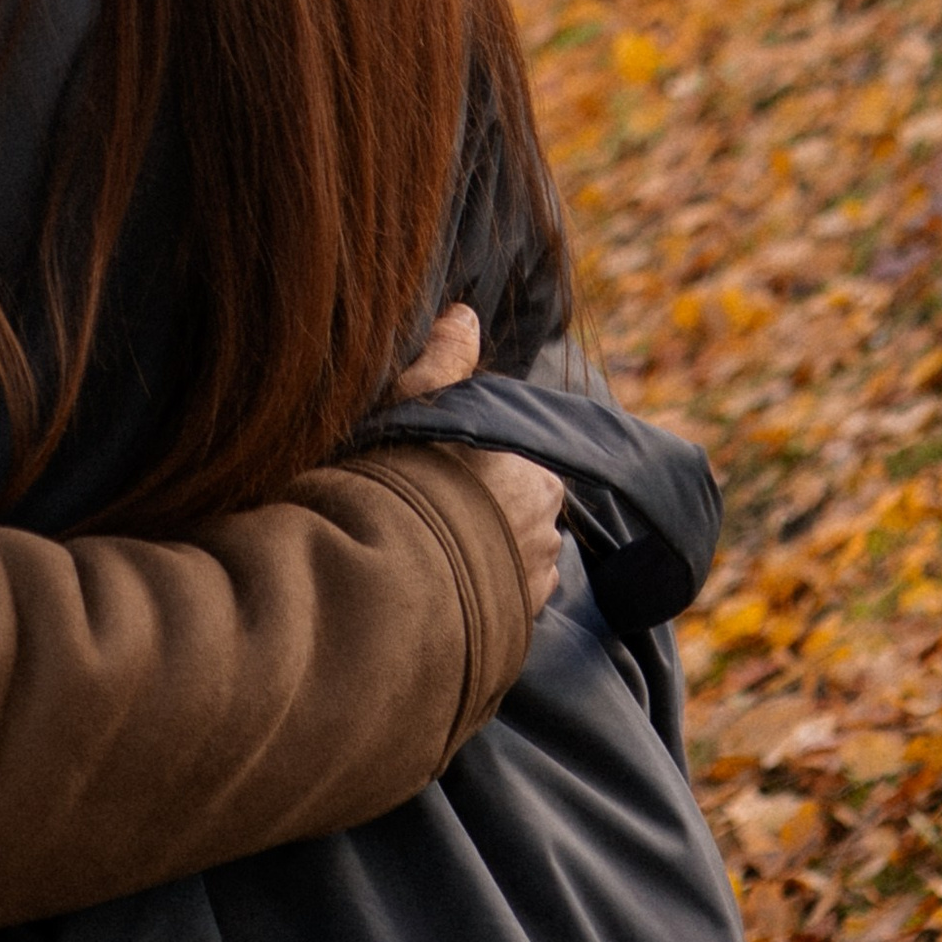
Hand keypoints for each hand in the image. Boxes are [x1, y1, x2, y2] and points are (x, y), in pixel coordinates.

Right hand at [388, 305, 561, 617]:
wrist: (393, 581)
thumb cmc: (401, 481)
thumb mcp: (414, 402)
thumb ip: (444, 358)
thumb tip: (465, 314)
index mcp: (535, 470)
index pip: (510, 458)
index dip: (468, 463)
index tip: (428, 469)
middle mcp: (547, 526)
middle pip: (516, 508)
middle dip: (481, 509)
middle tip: (426, 510)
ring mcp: (534, 582)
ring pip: (510, 556)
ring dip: (481, 555)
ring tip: (428, 555)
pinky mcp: (515, 627)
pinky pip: (500, 602)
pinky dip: (476, 595)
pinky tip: (438, 588)